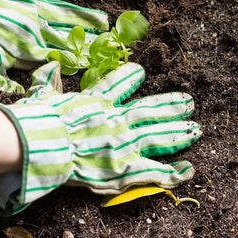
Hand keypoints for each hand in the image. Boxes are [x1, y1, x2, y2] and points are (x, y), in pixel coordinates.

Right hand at [0, 61, 201, 214]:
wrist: (45, 143)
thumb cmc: (41, 120)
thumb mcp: (42, 95)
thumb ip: (49, 80)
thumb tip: (51, 65)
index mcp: (97, 102)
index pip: (118, 85)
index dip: (131, 77)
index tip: (141, 72)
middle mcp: (117, 120)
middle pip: (151, 111)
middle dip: (171, 106)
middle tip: (189, 102)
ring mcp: (125, 144)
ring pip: (160, 136)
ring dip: (179, 133)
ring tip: (196, 128)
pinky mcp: (126, 169)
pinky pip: (155, 172)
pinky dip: (173, 173)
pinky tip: (189, 169)